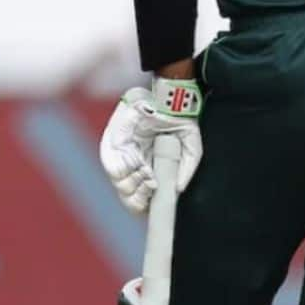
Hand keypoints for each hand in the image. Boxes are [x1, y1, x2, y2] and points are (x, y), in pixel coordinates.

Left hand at [98, 77, 202, 214]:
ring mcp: (123, 158)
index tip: (158, 205)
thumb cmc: (178, 120)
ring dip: (135, 189)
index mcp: (152, 167)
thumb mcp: (191, 145)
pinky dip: (128, 175)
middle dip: (140, 201)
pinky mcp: (112, 150)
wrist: (164, 99)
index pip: (145, 196)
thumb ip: (188, 167)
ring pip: (122, 188)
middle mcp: (136, 165)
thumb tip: (179, 190)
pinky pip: (115, 172)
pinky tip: (142, 168)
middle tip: (152, 193)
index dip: (150, 204)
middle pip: (131, 198)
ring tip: (149, 178)